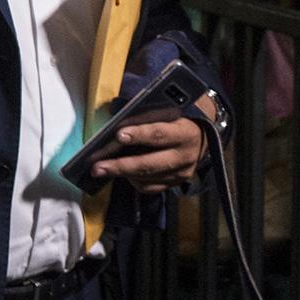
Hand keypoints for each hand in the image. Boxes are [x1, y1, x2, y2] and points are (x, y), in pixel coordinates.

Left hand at [92, 95, 218, 192]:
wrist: (202, 137)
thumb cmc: (175, 119)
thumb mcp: (167, 112)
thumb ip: (145, 117)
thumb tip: (114, 124)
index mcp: (185, 132)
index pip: (160, 133)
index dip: (139, 134)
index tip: (118, 135)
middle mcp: (185, 155)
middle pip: (150, 163)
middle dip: (120, 166)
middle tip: (96, 167)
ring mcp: (182, 172)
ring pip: (147, 178)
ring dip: (121, 174)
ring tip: (100, 169)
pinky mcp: (176, 183)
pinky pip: (149, 187)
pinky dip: (132, 180)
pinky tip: (121, 173)